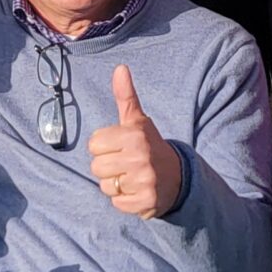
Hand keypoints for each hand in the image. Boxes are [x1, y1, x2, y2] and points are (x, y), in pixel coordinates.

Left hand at [89, 66, 182, 219]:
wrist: (177, 178)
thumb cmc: (149, 146)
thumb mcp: (138, 121)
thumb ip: (126, 96)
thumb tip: (120, 68)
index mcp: (134, 135)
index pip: (94, 144)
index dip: (104, 147)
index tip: (121, 147)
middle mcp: (140, 157)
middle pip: (96, 167)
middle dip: (108, 167)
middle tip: (126, 164)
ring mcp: (144, 181)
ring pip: (105, 186)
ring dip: (115, 185)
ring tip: (131, 177)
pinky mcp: (146, 202)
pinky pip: (116, 203)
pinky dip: (124, 200)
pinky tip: (137, 191)